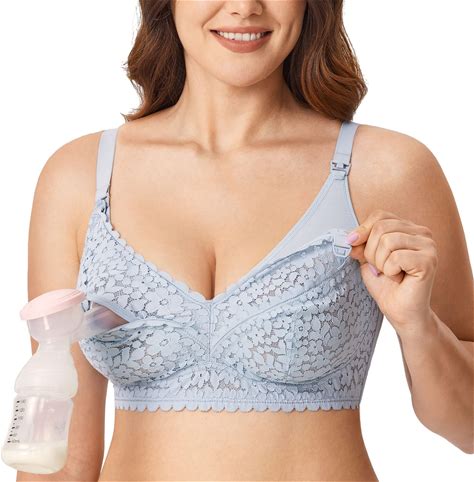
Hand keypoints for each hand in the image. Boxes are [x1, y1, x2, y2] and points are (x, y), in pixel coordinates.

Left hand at [346, 209, 437, 333]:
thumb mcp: (367, 258)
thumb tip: (349, 236)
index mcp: (408, 227)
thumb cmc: (386, 285)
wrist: (400, 311)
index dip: (362, 230)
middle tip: (378, 268)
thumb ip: (360, 242)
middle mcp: (422, 232)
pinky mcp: (428, 260)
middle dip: (370, 251)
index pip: (380, 215)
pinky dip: (390, 271)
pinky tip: (399, 278)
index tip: (353, 245)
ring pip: (387, 241)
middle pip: (381, 227)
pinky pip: (396, 257)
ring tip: (389, 273)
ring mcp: (428, 246)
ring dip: (380, 262)